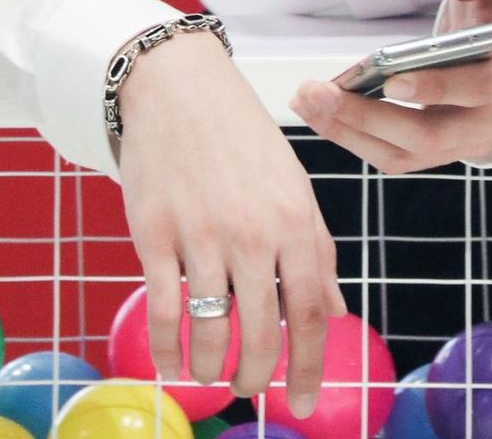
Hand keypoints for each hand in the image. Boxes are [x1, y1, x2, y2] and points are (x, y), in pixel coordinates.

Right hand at [116, 33, 348, 414]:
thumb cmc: (243, 137)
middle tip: (250, 389)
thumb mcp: (293, 184)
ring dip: (209, 366)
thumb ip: (316, 248)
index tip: (306, 405)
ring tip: (209, 372)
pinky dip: (167, 349)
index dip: (310, 366)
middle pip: (262, 332)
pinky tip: (170, 364)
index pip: (312, 310)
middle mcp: (252, 231)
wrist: (180, 86)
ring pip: (211, 330)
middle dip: (257, 376)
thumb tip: (336, 311)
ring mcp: (201, 234)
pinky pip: (163, 310)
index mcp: (295, 219)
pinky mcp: (154, 233)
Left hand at [288, 0, 491, 172]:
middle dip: (370, 117)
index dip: (436, 87)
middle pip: (430, 134)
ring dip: (351, 132)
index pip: (480, 88)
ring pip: (405, 152)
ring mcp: (465, 141)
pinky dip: (354, 136)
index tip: (391, 76)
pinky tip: (319, 110)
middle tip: (319, 93)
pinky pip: (394, 153)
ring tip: (306, 100)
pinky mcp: (439, 149)